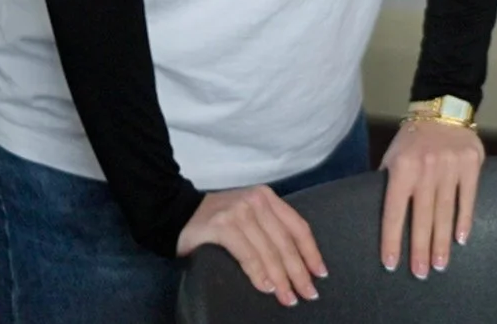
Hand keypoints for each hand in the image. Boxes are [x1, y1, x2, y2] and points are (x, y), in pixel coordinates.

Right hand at [176, 185, 326, 305]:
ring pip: (269, 251)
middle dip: (299, 271)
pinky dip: (259, 273)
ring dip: (281, 278)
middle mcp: (256, 201)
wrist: (176, 213)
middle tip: (308, 293)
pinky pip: (247, 254)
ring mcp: (239, 212)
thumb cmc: (217, 220)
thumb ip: (269, 229)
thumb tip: (296, 262)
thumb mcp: (249, 216)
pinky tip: (267, 288)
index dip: (311, 252)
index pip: (298, 227)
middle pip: (286, 242)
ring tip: (289, 297)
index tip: (320, 274)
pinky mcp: (222, 226)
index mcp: (267, 198)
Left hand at [380, 119, 485, 276]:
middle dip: (420, 249)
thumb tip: (376, 215)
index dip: (392, 239)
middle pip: (422, 217)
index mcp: (402, 168)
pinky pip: (467, 197)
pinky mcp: (471, 164)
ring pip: (445, 211)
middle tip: (421, 273)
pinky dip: (464, 220)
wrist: (442, 109)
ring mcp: (450, 166)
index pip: (395, 211)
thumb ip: (387, 184)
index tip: (391, 264)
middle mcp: (426, 168)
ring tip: (440, 265)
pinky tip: (460, 239)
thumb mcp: (392, 157)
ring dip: (442, 241)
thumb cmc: (412, 139)